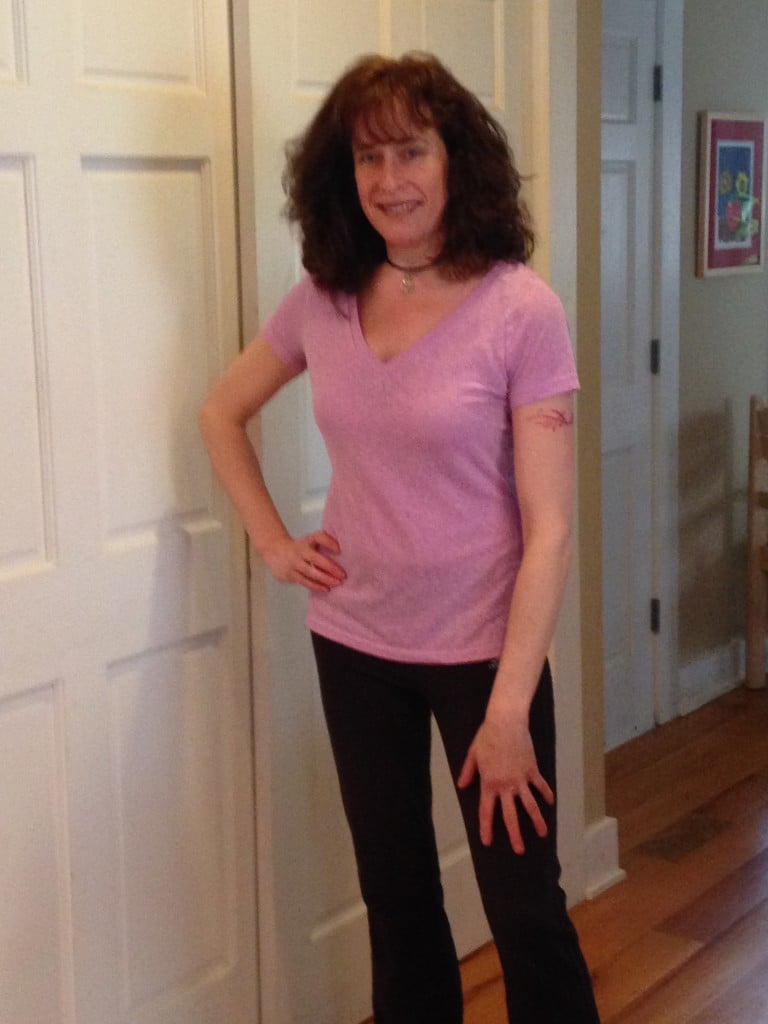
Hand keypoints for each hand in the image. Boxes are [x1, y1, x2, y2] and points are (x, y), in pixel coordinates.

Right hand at [262, 531, 345, 591]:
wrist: (275, 551)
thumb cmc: (300, 547)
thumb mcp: (310, 540)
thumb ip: (325, 541)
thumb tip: (339, 550)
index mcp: (306, 542)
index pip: (319, 538)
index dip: (329, 543)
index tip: (340, 551)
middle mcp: (299, 552)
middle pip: (316, 559)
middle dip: (330, 568)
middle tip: (343, 575)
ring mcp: (293, 564)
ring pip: (310, 573)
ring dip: (325, 579)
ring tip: (336, 583)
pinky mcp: (289, 575)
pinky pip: (304, 582)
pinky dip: (316, 586)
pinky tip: (325, 588)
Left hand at [457, 712, 554, 853]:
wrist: (506, 723)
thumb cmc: (486, 737)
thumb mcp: (473, 754)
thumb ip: (468, 772)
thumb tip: (462, 786)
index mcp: (489, 784)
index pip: (486, 811)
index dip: (486, 828)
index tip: (487, 842)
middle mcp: (505, 786)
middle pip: (511, 815)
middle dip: (515, 835)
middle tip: (519, 850)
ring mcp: (521, 779)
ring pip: (530, 806)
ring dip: (536, 821)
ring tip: (542, 834)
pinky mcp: (532, 770)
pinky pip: (540, 786)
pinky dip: (546, 794)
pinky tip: (550, 803)